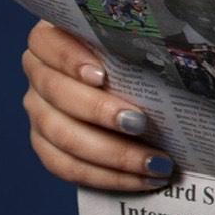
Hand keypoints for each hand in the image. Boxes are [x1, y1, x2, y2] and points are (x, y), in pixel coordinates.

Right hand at [22, 20, 175, 191]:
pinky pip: (67, 167)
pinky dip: (106, 177)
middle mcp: (39, 75)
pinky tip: (142, 179)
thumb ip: (140, 36)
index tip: (102, 75)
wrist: (134, 86)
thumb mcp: (136, 36)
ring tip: (154, 162)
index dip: (70, 59)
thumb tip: (175, 46)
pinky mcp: (48, 145)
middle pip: (58, 94)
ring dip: (111, 153)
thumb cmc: (137, 52)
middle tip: (141, 123)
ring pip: (62, 136)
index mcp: (51, 39)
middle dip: (100, 112)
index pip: (47, 43)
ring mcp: (40, 112)